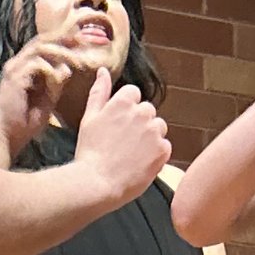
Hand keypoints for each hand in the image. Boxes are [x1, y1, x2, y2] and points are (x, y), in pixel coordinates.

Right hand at [0, 37, 80, 159]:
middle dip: (63, 39)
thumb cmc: (25, 122)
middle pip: (41, 40)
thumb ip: (56, 83)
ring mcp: (14, 69)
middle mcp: (17, 63)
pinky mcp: (14, 78)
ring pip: (40, 48)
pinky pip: (36, 64)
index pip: (43, 44)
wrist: (7, 137)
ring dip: (61, 53)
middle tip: (82, 43)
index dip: (62, 40)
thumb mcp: (48, 100)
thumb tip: (67, 68)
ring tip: (77, 62)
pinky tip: (60, 78)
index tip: (81, 42)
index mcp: (23, 66)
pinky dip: (51, 69)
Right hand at [72, 64, 169, 205]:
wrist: (98, 183)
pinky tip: (140, 163)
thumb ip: (99, 92)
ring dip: (150, 137)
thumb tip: (103, 71)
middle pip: (148, 111)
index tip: (118, 126)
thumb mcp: (89, 118)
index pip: (134, 94)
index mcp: (123, 101)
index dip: (126, 111)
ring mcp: (154, 131)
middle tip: (124, 143)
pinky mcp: (163, 150)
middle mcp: (142, 112)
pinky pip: (165, 146)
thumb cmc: (90, 152)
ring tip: (133, 154)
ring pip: (158, 128)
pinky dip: (156, 154)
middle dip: (139, 123)